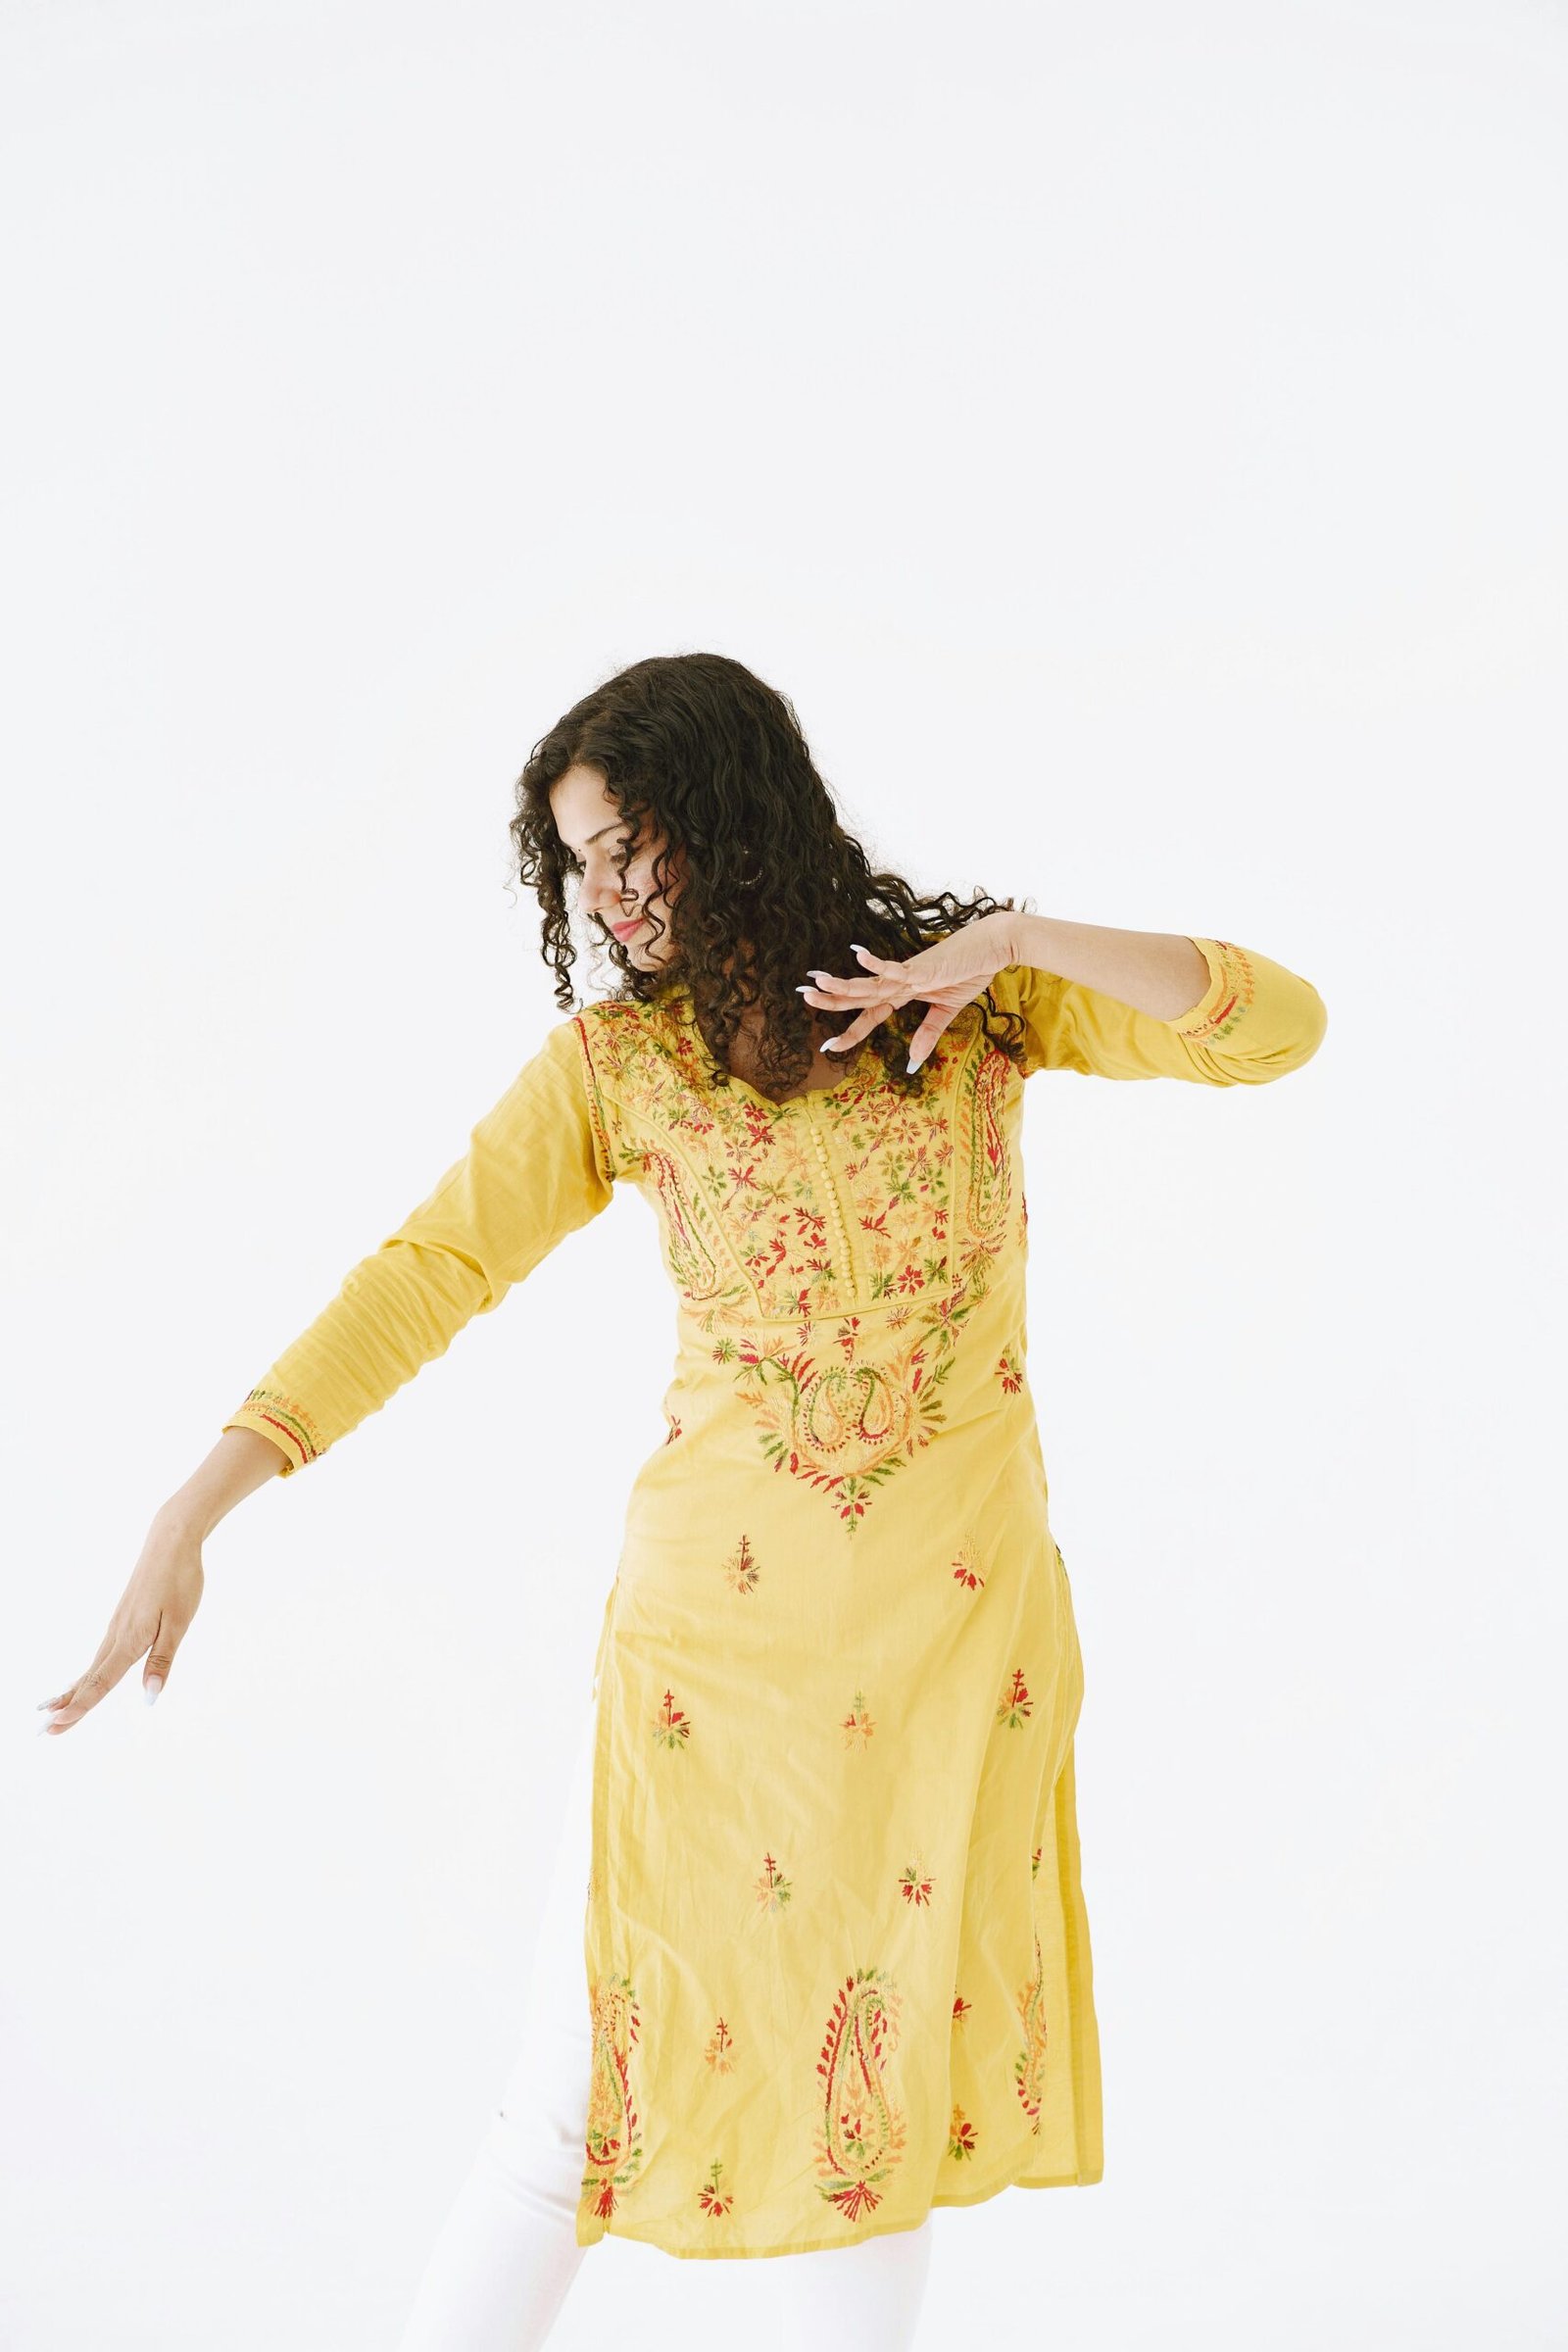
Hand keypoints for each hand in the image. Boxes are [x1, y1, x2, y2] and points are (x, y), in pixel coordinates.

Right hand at [37, 1508, 205, 1735]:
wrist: (171, 1542)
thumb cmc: (180, 1580)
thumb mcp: (179, 1622)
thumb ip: (162, 1660)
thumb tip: (149, 1697)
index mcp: (130, 1639)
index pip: (100, 1681)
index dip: (80, 1706)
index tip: (56, 1726)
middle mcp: (116, 1635)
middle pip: (88, 1679)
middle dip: (67, 1706)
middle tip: (43, 1732)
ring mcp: (116, 1627)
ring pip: (91, 1667)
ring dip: (72, 1692)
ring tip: (51, 1712)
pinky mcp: (121, 1620)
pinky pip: (100, 1655)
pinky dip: (86, 1674)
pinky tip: (83, 1681)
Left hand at [801, 909, 1017, 1071]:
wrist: (991, 947)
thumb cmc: (969, 971)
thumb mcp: (948, 1009)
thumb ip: (928, 1034)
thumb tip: (913, 1063)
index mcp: (903, 992)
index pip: (871, 1015)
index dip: (851, 1032)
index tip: (829, 1046)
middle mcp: (899, 982)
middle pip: (861, 996)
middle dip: (831, 999)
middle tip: (803, 995)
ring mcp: (909, 974)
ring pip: (870, 983)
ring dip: (844, 985)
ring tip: (817, 983)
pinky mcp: (923, 967)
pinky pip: (896, 967)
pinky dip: (878, 963)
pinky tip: (857, 955)